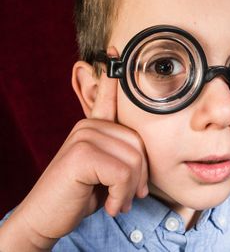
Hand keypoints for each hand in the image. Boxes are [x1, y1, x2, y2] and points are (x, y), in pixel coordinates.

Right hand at [0, 51, 148, 250]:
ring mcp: (82, 136)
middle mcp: (87, 126)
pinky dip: (122, 195)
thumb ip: (119, 156)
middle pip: (138, 144)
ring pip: (133, 160)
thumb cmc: (80, 195)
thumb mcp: (103, 172)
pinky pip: (123, 172)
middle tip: (128, 197)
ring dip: (130, 190)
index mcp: (93, 127)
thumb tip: (143, 158)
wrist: (46, 219)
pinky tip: (110, 205)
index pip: (106, 97)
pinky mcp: (81, 153)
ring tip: (118, 202)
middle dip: (140, 177)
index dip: (113, 76)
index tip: (116, 49)